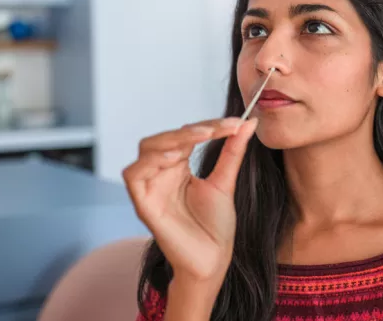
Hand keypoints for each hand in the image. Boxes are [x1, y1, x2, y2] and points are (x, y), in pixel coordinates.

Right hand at [123, 117, 257, 281]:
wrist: (213, 260)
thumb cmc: (215, 227)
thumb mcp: (225, 182)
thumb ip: (232, 151)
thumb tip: (248, 123)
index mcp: (177, 167)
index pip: (185, 135)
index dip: (208, 126)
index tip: (235, 123)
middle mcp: (160, 174)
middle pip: (163, 138)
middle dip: (190, 129)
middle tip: (218, 128)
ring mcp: (149, 188)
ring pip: (147, 149)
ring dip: (173, 139)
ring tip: (201, 137)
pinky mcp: (143, 204)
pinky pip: (134, 174)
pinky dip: (151, 161)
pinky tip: (176, 157)